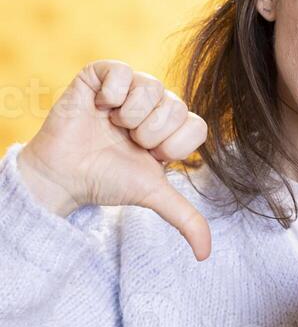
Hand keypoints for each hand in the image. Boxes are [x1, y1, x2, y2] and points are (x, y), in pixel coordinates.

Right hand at [17, 59, 210, 260]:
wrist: (63, 174)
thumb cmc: (106, 181)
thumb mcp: (152, 195)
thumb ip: (185, 218)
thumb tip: (205, 256)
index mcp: (171, 128)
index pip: (196, 125)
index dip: (172, 146)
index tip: (150, 156)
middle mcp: (155, 104)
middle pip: (176, 106)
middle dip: (148, 134)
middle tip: (127, 142)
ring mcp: (129, 87)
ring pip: (152, 87)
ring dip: (129, 116)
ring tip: (111, 126)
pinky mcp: (102, 73)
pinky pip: (123, 70)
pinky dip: (112, 94)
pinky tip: (99, 108)